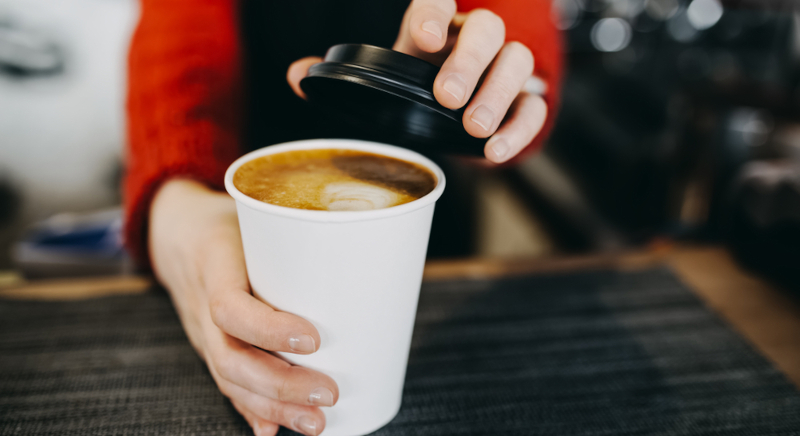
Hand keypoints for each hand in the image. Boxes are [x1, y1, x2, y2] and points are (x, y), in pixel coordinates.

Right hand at [149, 179, 338, 435]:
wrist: (177, 231)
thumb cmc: (230, 219)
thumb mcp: (256, 213)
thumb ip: (298, 233)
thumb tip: (365, 249)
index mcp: (214, 263)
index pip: (229, 307)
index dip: (269, 330)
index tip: (314, 340)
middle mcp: (201, 304)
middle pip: (231, 357)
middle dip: (282, 385)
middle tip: (330, 393)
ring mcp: (201, 332)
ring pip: (229, 379)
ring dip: (274, 408)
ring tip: (316, 423)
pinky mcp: (211, 347)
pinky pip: (227, 384)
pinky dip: (252, 411)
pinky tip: (275, 432)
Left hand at [287, 0, 546, 163]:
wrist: (452, 115)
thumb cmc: (415, 90)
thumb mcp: (380, 81)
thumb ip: (342, 77)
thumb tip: (298, 76)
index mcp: (434, 28)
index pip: (437, 1)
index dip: (433, 12)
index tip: (421, 37)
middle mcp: (473, 41)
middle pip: (487, 29)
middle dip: (469, 61)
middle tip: (447, 96)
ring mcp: (502, 69)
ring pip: (518, 62)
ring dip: (498, 93)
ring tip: (474, 127)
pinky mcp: (522, 102)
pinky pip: (535, 107)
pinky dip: (520, 128)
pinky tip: (495, 150)